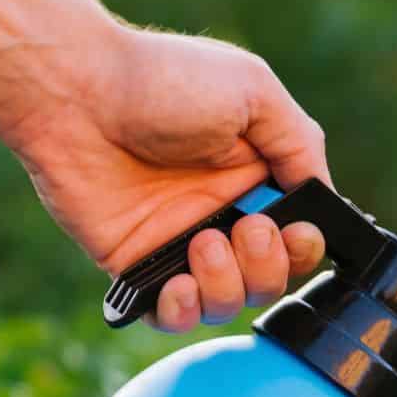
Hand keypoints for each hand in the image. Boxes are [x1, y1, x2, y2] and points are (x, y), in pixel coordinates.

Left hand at [10, 24, 330, 331]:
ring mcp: (178, 246)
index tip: (295, 231)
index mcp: (254, 179)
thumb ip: (300, 144)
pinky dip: (182, 312)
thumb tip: (322, 197)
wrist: (75, 92)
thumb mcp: (253, 91)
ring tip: (202, 243)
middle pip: (269, 281)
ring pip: (226, 303)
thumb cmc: (161, 80)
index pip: (298, 238)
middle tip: (243, 228)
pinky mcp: (136, 267)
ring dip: (227, 286)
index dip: (304, 248)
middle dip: (267, 267)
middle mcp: (220, 217)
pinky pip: (171, 317)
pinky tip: (177, 284)